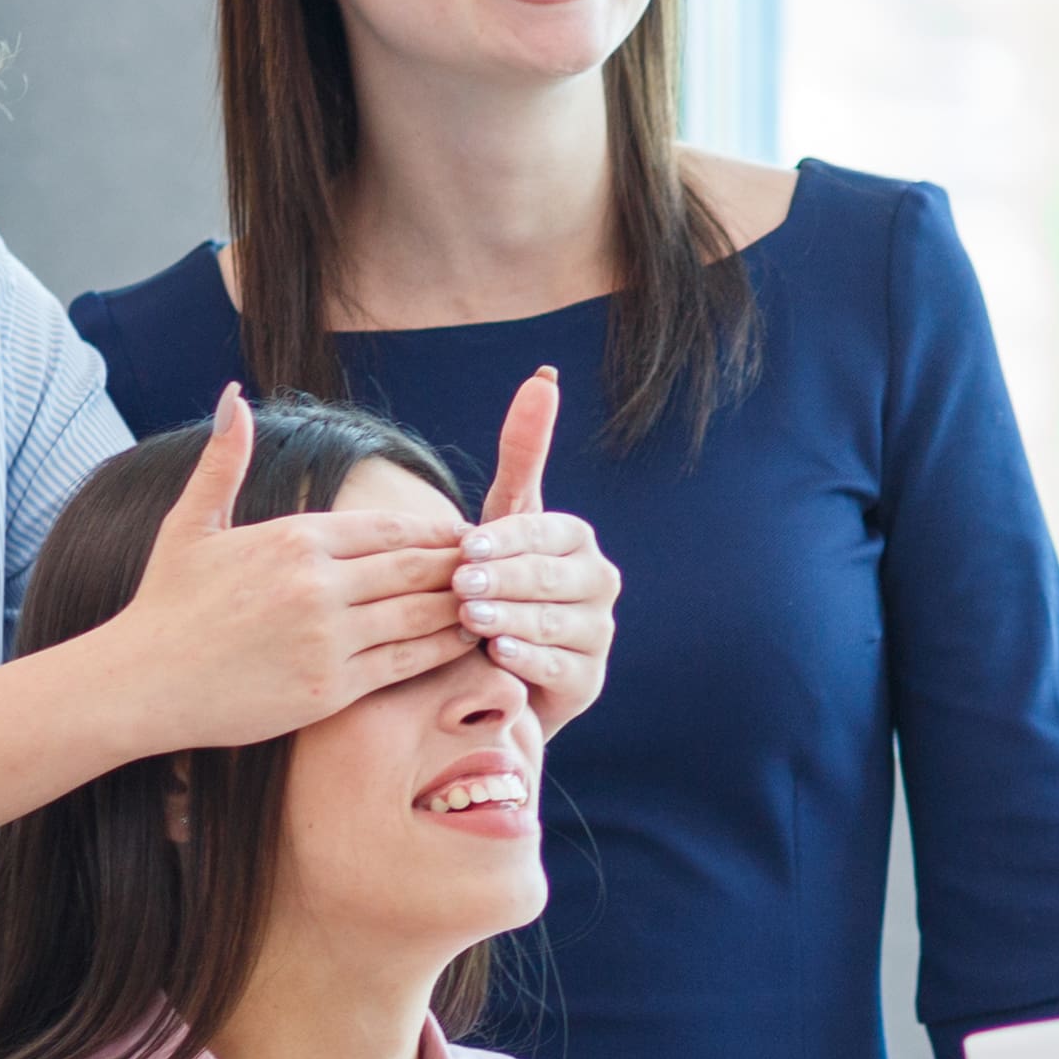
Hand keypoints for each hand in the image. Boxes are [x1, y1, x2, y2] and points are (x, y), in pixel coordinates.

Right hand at [106, 388, 479, 748]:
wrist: (138, 683)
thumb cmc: (165, 605)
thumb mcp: (191, 524)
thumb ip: (224, 461)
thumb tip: (234, 394)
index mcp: (295, 538)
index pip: (391, 527)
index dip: (437, 531)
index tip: (465, 534)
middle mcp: (318, 584)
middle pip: (417, 566)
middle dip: (462, 566)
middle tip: (498, 566)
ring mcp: (328, 638)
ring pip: (423, 613)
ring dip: (464, 605)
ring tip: (496, 601)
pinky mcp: (331, 688)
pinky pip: (407, 663)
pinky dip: (446, 650)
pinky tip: (468, 644)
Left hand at [454, 367, 621, 732]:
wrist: (488, 662)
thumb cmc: (495, 579)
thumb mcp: (505, 515)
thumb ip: (524, 451)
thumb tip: (544, 376)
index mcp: (577, 540)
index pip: (547, 533)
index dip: (508, 539)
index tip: (466, 545)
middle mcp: (598, 584)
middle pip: (552, 578)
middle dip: (506, 579)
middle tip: (460, 583)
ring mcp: (596, 634)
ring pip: (555, 623)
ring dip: (512, 619)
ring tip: (470, 618)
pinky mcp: (587, 682)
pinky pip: (560, 668)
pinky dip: (528, 661)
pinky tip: (496, 656)